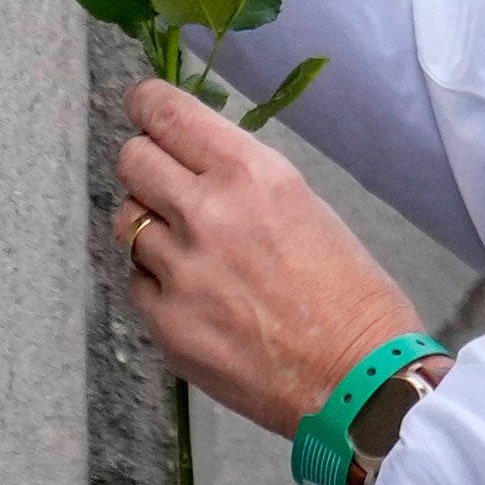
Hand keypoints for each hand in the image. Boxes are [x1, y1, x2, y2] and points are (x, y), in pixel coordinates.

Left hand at [113, 82, 413, 428]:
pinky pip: (136, 281)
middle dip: (145, 164)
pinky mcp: (165, 324)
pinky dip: (157, 281)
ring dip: (150, 226)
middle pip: (132, 160)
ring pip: (126, 222)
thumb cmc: (349, 293)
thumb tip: (192, 163)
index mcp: (250, 174)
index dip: (146, 104)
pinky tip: (197, 294)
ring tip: (191, 249)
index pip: (167, 113)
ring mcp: (179, 272)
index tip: (143, 107)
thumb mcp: (303, 203)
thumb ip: (239, 179)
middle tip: (164, 180)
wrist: (358, 379)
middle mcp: (207, 214)